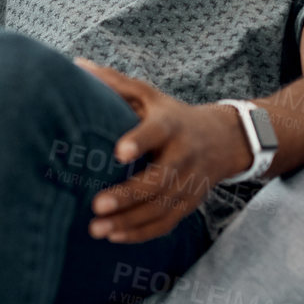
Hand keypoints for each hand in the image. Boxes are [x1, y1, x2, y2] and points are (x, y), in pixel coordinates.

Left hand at [73, 59, 251, 241]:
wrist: (225, 139)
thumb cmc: (173, 116)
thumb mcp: (150, 95)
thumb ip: (116, 83)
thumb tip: (78, 66)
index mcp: (171, 125)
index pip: (157, 131)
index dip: (140, 140)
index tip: (119, 151)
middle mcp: (183, 155)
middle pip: (159, 179)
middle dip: (128, 194)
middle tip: (96, 204)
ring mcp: (190, 183)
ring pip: (161, 207)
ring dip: (129, 220)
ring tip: (97, 228)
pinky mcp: (190, 203)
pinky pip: (167, 223)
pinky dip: (142, 233)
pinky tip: (115, 236)